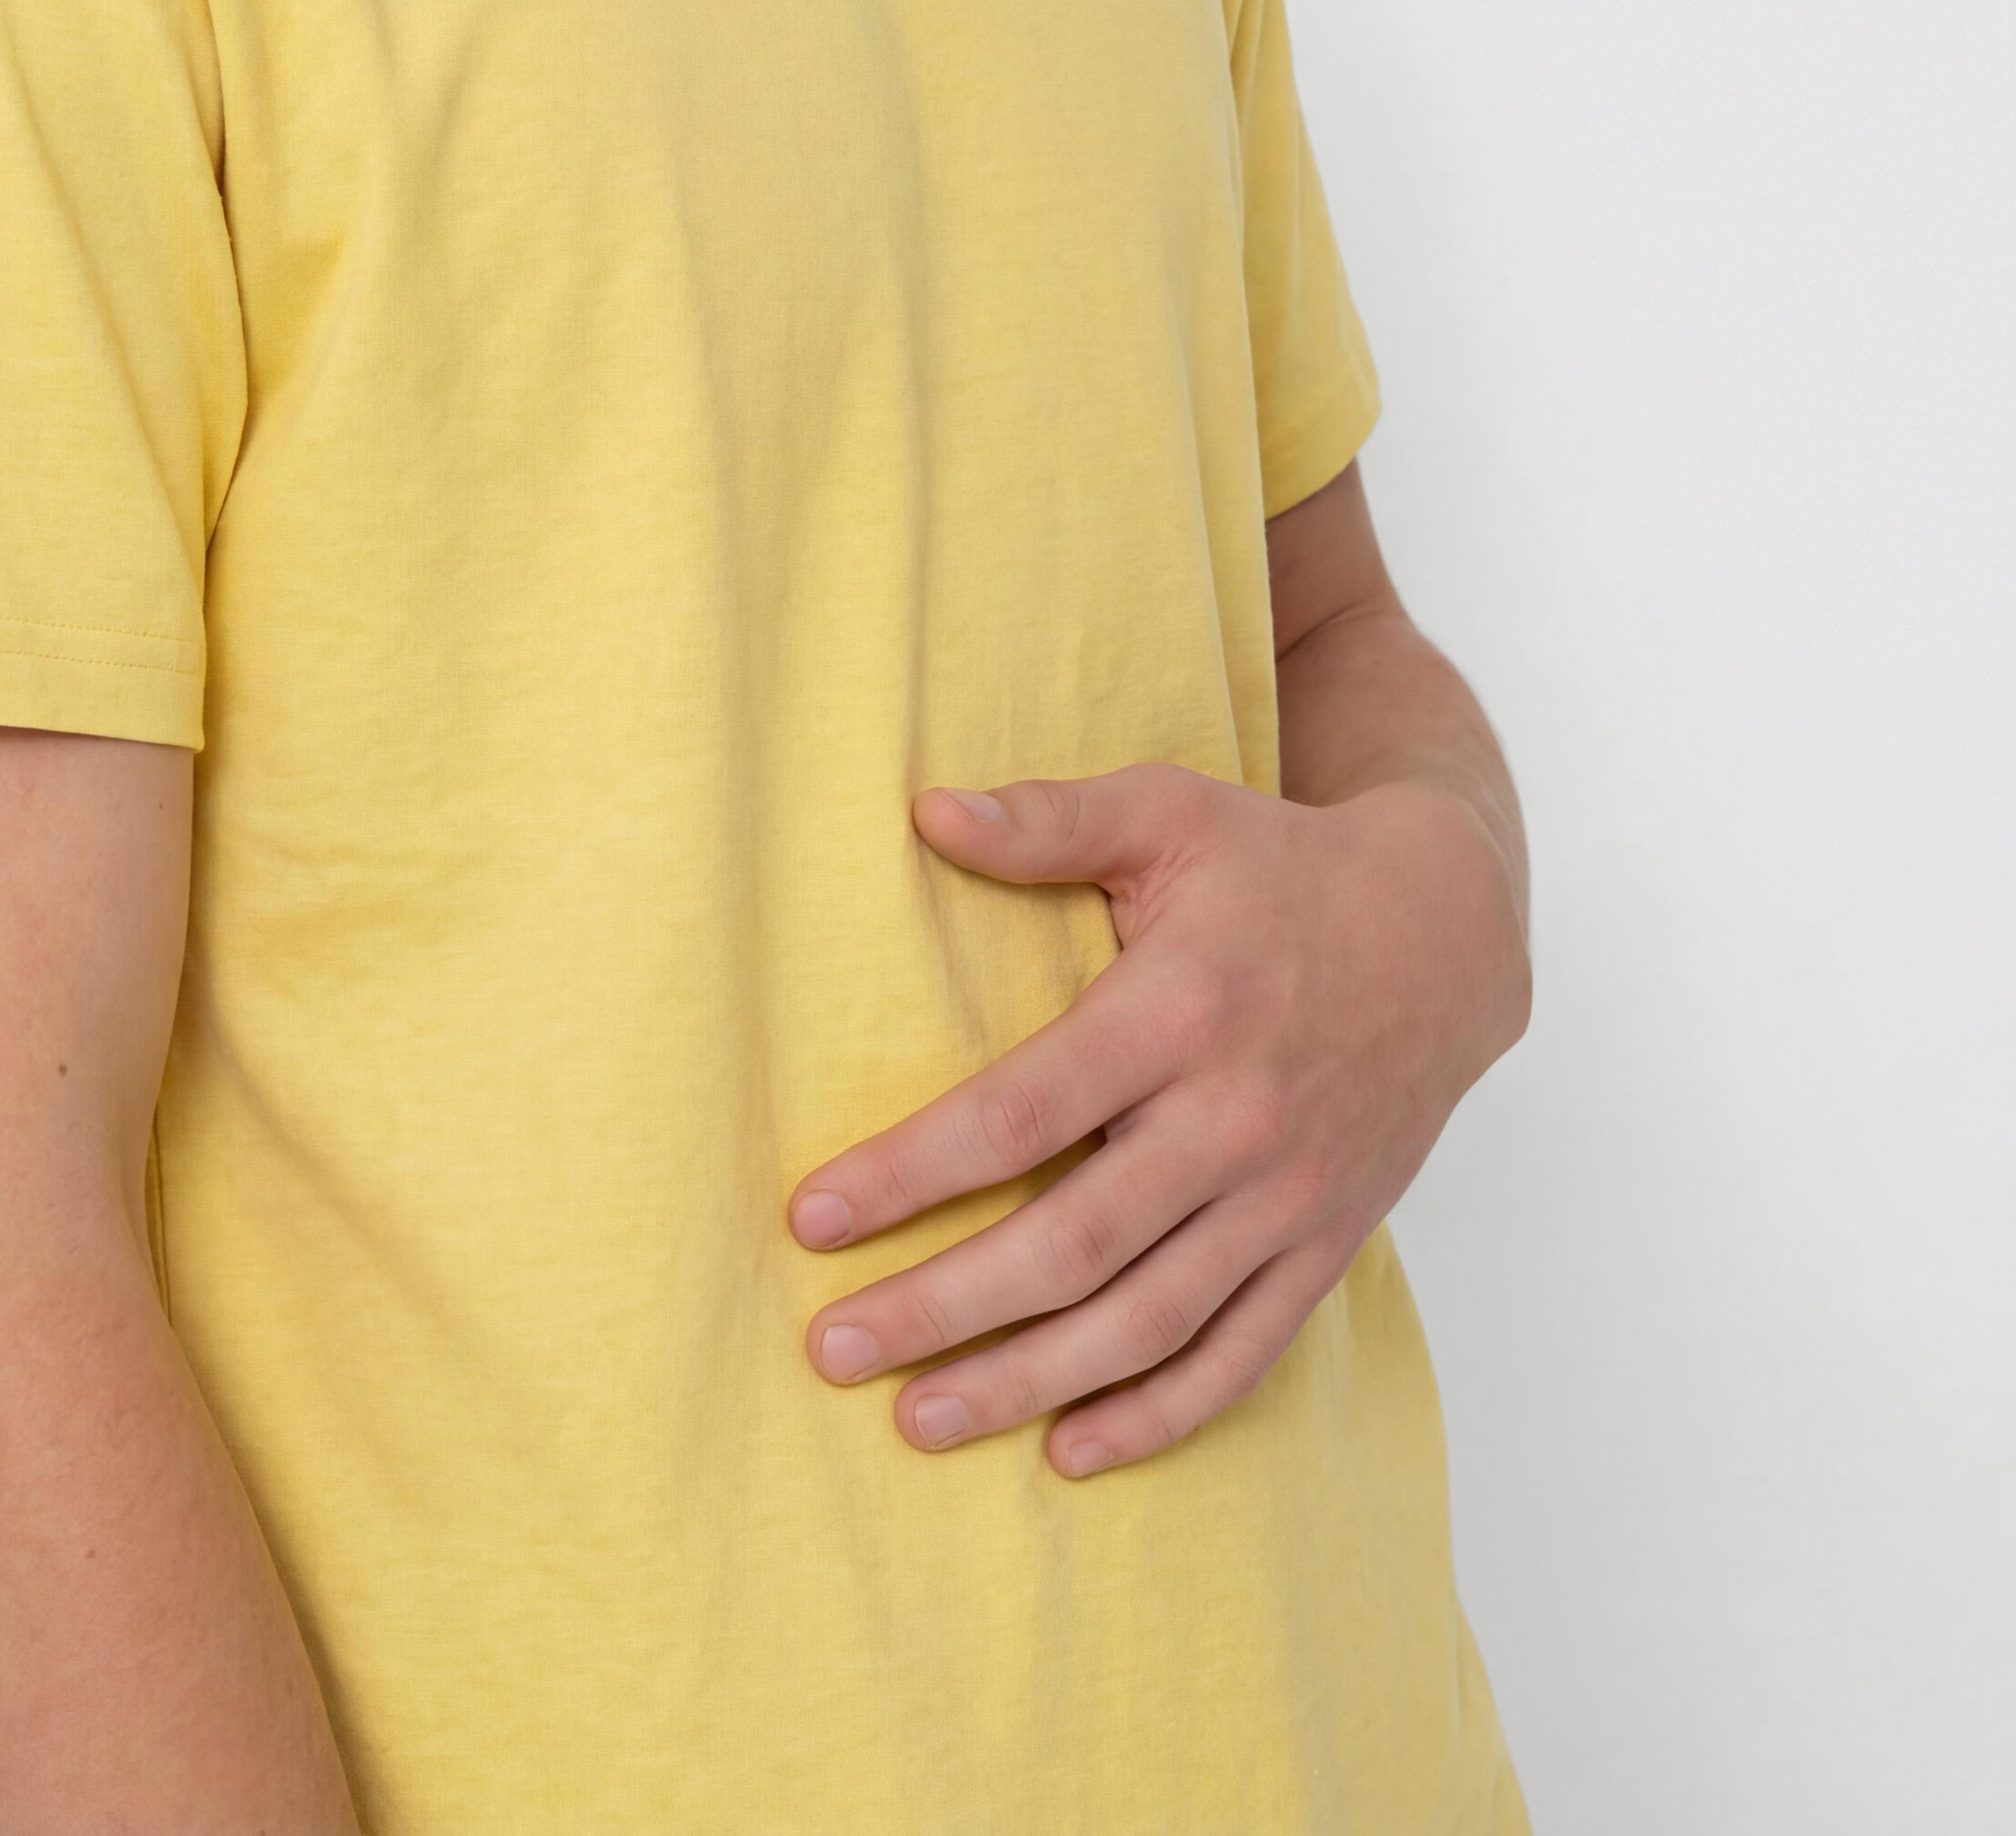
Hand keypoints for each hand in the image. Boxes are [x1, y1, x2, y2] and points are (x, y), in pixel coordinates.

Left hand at [786, 762, 1528, 1477]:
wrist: (1448, 934)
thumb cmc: (1281, 865)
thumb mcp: (1169, 812)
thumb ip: (1048, 819)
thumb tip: (924, 810)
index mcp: (1181, 1010)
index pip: (1022, 1111)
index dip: (912, 1171)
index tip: (810, 1216)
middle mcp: (1236, 1119)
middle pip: (1072, 1243)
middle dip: (943, 1306)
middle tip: (834, 1347)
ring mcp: (1288, 1196)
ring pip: (1145, 1321)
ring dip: (1027, 1380)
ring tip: (918, 1418)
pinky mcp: (1326, 1245)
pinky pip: (1239, 1354)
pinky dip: (1157, 1415)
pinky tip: (1068, 1449)